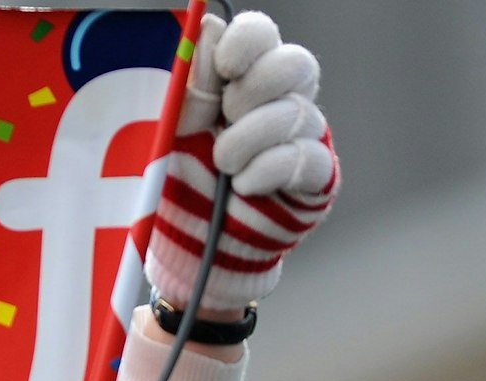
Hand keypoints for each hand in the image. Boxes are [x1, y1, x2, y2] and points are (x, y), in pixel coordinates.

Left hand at [146, 10, 340, 315]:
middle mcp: (278, 102)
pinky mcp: (315, 178)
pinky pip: (307, 158)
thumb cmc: (177, 185)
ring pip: (297, 112)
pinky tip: (245, 184)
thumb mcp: (170, 132)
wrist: (190, 250)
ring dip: (251, 137)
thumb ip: (189, 81)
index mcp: (240, 80)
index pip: (261, 36)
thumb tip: (207, 27)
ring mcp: (301, 138)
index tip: (224, 67)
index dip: (247, 43)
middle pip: (295, 64)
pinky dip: (270, 169)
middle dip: (255, 89)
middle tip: (225, 116)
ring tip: (222, 164)